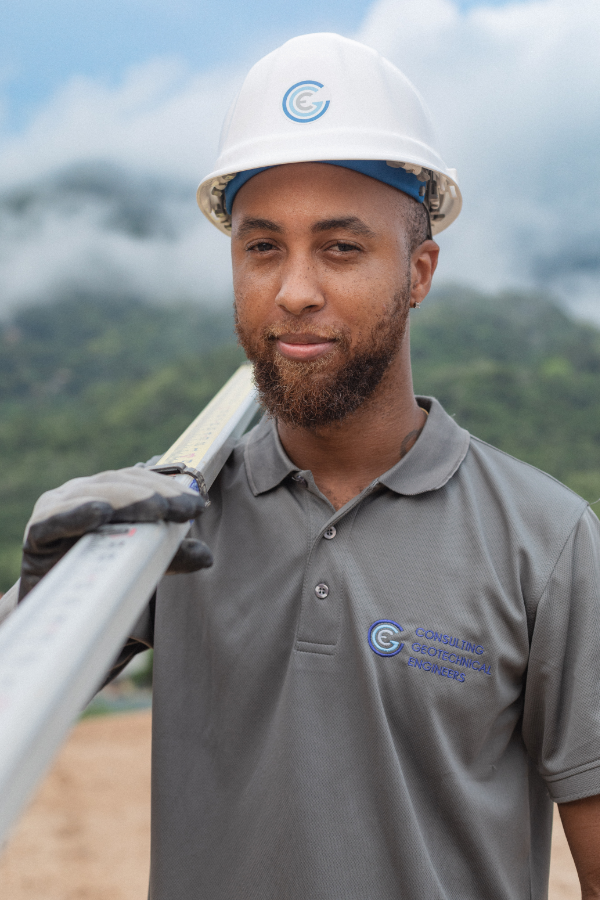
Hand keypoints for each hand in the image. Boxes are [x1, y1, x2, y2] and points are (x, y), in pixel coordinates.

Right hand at [19, 467, 212, 600]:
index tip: (196, 505)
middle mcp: (81, 493)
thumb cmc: (101, 578)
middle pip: (120, 482)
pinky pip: (55, 520)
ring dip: (127, 500)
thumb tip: (206, 556)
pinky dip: (77, 514)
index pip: (140, 480)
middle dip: (156, 494)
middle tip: (184, 509)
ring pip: (93, 494)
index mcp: (107, 493)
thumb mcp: (143, 566)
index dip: (169, 488)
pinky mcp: (36, 533)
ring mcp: (56, 508)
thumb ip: (170, 556)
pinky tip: (100, 512)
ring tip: (157, 509)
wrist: (55, 612)